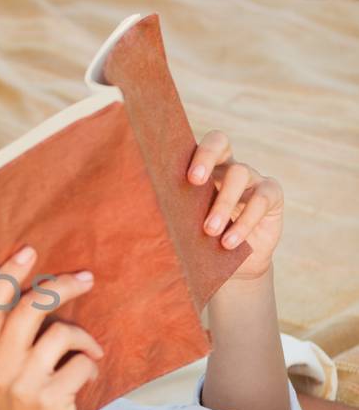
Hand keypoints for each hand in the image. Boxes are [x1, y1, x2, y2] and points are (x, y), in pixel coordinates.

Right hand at [0, 245, 102, 409]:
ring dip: (85, 338)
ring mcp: (22, 382)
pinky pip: (82, 362)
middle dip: (62, 286)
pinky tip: (87, 378)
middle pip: (30, 306)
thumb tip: (43, 294)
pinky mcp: (49, 399)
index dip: (9, 272)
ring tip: (91, 351)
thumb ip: (11, 339)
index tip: (30, 250)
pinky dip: (91, 365)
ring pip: (62, 333)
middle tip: (85, 279)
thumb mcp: (1, 374)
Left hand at [186, 131, 282, 281]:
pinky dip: (245, 221)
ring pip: (239, 174)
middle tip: (193, 181)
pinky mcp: (271, 195)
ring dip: (223, 203)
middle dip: (206, 157)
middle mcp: (228, 166)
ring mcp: (252, 178)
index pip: (199, 143)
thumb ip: (171, 215)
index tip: (187, 175)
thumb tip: (139, 217)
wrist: (237, 265)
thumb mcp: (187, 228)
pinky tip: (230, 242)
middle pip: (221, 144)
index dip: (196, 151)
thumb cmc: (204, 243)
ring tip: (210, 231)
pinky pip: (261, 200)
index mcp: (204, 168)